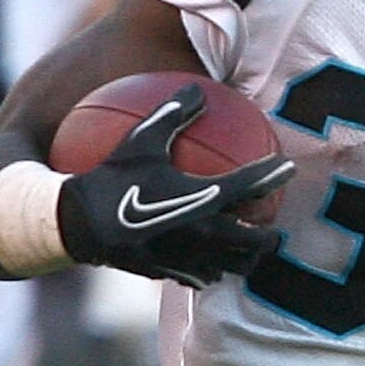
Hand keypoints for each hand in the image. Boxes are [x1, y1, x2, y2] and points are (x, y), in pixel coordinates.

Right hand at [55, 85, 292, 285]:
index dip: (274, 175)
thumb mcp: (140, 140)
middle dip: (269, 236)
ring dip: (245, 258)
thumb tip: (196, 88)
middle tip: (271, 226)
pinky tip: (210, 262)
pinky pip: (205, 277)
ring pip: (235, 266)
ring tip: (247, 249)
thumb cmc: (110, 178)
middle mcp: (205, 233)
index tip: (288, 168)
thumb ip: (172, 114)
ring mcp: (191, 258)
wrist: (76, 224)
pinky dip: (213, 270)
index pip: (251, 186)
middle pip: (256, 241)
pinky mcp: (173, 275)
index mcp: (203, 199)